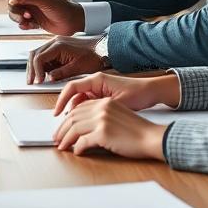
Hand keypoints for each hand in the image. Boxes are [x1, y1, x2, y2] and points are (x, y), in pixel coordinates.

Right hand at [7, 0, 83, 34]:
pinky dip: (24, 25)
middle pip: (13, 3)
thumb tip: (11, 0)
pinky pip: (22, 23)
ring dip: (18, 18)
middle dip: (15, 10)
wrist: (72, 22)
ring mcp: (33, 10)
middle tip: (23, 16)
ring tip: (27, 22)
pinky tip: (30, 26)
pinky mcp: (34, 21)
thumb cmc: (61, 7)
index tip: (13, 4)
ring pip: (16, 14)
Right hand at [27, 36, 103, 83]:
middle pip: (35, 54)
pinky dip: (41, 64)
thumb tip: (49, 78)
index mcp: (59, 45)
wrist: (104, 48)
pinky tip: (43, 74)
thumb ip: (62, 73)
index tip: (38, 81)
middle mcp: (55, 42)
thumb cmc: (94, 56)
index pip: (40, 58)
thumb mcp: (78, 68)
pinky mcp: (59, 47)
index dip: (36, 71)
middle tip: (31, 82)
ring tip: (34, 79)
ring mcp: (56, 43)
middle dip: (31, 69)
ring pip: (38, 54)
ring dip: (34, 66)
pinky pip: (45, 55)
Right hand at [53, 72, 180, 114]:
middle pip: (74, 95)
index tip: (56, 112)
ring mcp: (99, 89)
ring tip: (70, 128)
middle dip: (65, 109)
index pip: (72, 87)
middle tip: (61, 125)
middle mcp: (95, 82)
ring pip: (80, 101)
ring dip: (74, 113)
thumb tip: (81, 117)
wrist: (151, 92)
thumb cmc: (137, 93)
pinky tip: (83, 125)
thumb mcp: (117, 102)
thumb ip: (98, 108)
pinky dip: (84, 113)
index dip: (61, 100)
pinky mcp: (103, 96)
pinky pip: (88, 104)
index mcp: (97, 79)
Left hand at [53, 97, 166, 158]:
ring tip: (62, 147)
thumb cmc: (137, 131)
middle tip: (57, 139)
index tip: (63, 128)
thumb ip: (101, 117)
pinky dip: (77, 148)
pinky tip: (77, 152)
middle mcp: (101, 107)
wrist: (151, 137)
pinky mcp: (103, 133)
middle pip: (73, 117)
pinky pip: (82, 141)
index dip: (68, 119)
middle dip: (62, 129)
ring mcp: (102, 119)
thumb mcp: (117, 116)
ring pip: (74, 129)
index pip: (79, 108)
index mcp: (104, 102)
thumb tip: (84, 128)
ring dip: (66, 139)